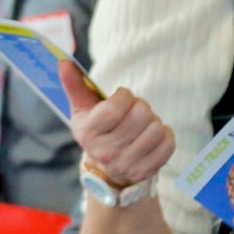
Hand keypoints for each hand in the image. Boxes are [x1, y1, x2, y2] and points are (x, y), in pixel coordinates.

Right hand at [61, 63, 172, 187]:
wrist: (105, 169)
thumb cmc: (96, 129)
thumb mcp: (82, 109)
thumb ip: (75, 85)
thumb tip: (64, 62)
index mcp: (89, 133)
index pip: (115, 108)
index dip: (124, 96)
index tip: (122, 97)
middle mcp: (107, 152)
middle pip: (141, 115)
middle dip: (140, 106)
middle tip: (133, 111)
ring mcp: (127, 164)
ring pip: (157, 128)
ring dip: (153, 120)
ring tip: (142, 124)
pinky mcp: (147, 171)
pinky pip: (169, 144)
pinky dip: (165, 135)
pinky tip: (152, 136)